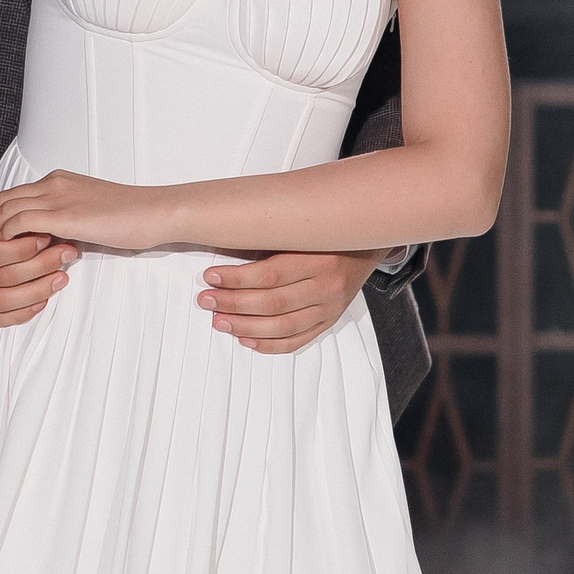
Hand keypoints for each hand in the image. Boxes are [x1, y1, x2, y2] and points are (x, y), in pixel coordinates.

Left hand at [0, 170, 170, 251]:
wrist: (157, 211)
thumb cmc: (133, 217)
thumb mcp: (92, 212)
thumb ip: (68, 220)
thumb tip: (53, 241)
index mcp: (60, 180)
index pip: (13, 193)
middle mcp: (54, 183)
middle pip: (2, 198)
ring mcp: (59, 197)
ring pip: (5, 209)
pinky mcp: (65, 216)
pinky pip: (20, 222)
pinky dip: (7, 238)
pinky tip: (8, 254)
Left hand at [197, 250, 382, 354]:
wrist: (366, 244)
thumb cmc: (327, 233)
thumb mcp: (304, 230)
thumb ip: (272, 240)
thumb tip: (225, 247)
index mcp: (320, 258)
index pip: (270, 274)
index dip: (236, 279)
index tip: (209, 277)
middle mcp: (327, 286)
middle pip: (272, 303)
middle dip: (233, 304)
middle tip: (206, 300)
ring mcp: (330, 308)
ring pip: (282, 327)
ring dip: (245, 327)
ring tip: (219, 321)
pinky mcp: (330, 321)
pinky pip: (297, 340)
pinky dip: (269, 344)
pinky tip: (246, 339)